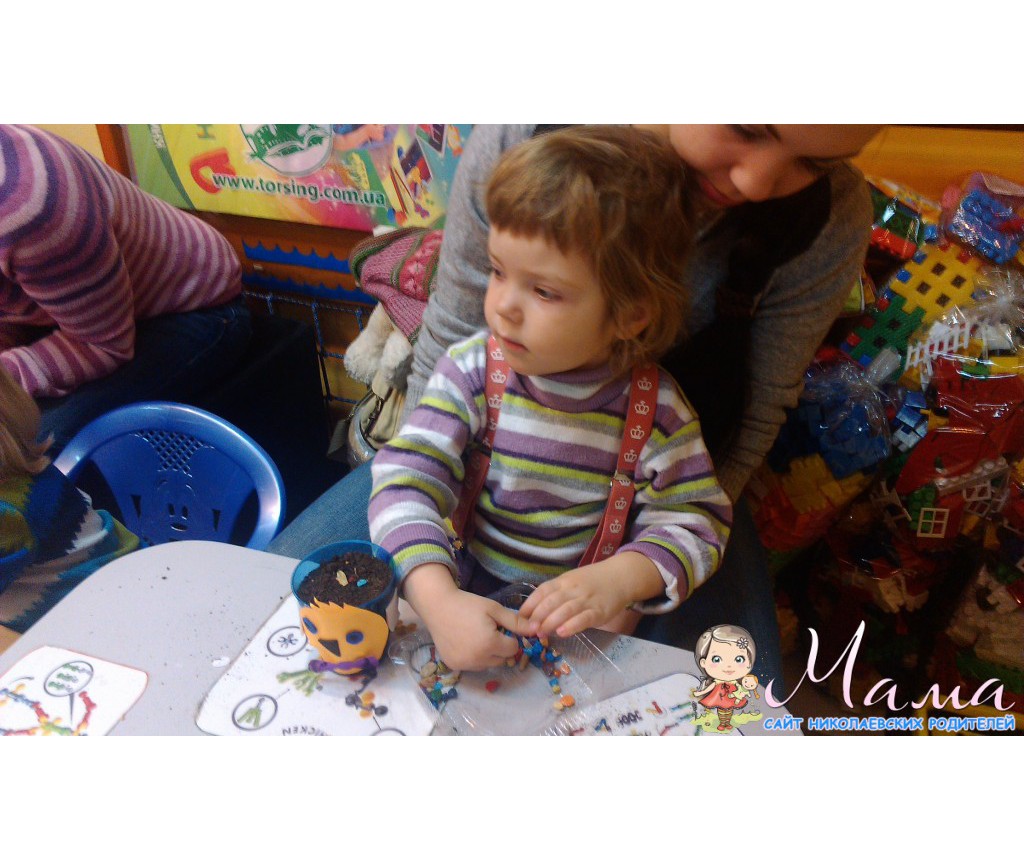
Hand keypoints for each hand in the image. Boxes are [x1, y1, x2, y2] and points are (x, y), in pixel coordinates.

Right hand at [404, 563, 521, 670]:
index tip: (499, 626)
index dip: (509, 637)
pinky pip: (473, 666)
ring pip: (488, 664)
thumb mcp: (494, 609)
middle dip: (500, 647)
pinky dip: (474, 657)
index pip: (513, 648)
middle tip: (487, 630)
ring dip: (488, 654)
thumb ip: (516, 622)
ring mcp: (465, 664)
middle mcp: (478, 658)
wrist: (437, 606)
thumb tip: (538, 629)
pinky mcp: (454, 666)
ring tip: (476, 635)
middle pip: (502, 659)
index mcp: (490, 644)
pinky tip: (465, 642)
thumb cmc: (468, 604)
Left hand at [516, 552, 662, 638]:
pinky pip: (584, 618)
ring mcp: (586, 600)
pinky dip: (572, 625)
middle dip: (537, 616)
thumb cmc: (592, 581)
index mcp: (563, 581)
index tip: (519, 618)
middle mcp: (572, 589)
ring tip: (540, 633)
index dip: (529, 604)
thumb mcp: (571, 581)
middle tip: (528, 629)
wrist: (620, 576)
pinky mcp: (599, 611)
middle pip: (551, 601)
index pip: (542, 591)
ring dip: (550, 622)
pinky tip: (562, 632)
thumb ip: (556, 594)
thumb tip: (534, 612)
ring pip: (565, 610)